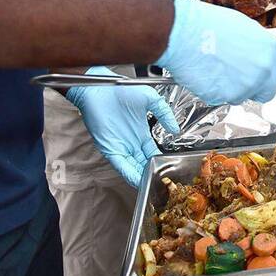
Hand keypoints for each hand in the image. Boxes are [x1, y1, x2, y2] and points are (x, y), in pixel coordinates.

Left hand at [66, 67, 179, 187]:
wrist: (100, 89)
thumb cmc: (121, 91)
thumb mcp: (151, 99)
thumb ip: (165, 113)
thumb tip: (176, 129)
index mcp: (141, 134)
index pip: (153, 153)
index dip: (161, 161)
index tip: (170, 169)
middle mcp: (131, 143)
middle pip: (144, 164)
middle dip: (152, 173)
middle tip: (162, 183)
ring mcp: (120, 147)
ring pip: (133, 168)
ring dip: (141, 177)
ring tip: (151, 186)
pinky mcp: (109, 149)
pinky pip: (121, 165)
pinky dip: (129, 173)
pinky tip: (137, 180)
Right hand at [156, 0, 275, 104]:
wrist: (185, 32)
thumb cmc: (212, 25)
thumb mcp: (248, 30)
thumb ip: (261, 50)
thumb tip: (260, 61)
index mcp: (273, 53)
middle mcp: (264, 73)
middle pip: (267, 91)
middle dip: (255, 85)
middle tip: (236, 68)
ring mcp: (245, 88)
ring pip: (243, 96)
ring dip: (233, 87)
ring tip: (218, 64)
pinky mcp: (226, 98)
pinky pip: (223, 99)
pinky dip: (216, 90)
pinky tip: (209, 72)